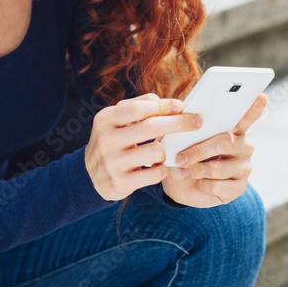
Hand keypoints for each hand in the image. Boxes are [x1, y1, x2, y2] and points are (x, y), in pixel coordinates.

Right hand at [84, 93, 206, 201]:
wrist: (90, 175)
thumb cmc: (112, 141)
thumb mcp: (116, 120)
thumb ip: (139, 106)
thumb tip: (169, 103)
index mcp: (105, 119)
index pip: (140, 109)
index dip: (164, 106)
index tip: (182, 107)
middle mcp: (106, 140)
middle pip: (151, 127)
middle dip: (179, 123)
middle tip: (197, 122)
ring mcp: (112, 163)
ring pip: (156, 152)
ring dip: (167, 151)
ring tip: (163, 151)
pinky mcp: (121, 183)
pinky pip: (155, 174)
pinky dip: (163, 169)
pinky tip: (158, 167)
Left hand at [161, 94, 267, 207]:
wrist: (181, 185)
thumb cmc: (185, 156)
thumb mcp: (179, 139)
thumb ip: (184, 127)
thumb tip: (179, 116)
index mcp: (231, 129)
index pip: (246, 116)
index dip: (254, 107)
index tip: (261, 95)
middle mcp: (242, 146)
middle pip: (224, 142)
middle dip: (198, 151)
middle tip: (180, 158)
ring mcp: (244, 167)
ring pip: (218, 168)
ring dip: (196, 170)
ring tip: (185, 170)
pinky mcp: (239, 187)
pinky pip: (217, 186)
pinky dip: (201, 185)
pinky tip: (197, 182)